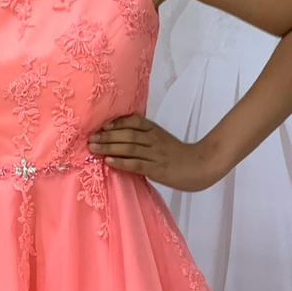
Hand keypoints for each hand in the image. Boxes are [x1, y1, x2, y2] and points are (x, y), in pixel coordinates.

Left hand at [87, 115, 218, 192]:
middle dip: (107, 136)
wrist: (200, 166)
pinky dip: (121, 162)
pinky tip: (108, 162)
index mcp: (155, 130)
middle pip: (127, 134)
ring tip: (93, 148)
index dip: (117, 123)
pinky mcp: (157, 169)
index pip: (134, 121)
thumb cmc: (180, 155)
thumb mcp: (163, 140)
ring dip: (109, 147)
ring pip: (129, 147)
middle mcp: (154, 139)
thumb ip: (146, 137)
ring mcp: (155, 154)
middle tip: (90, 138)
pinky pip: (136, 164)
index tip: (102, 126)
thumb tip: (123, 138)